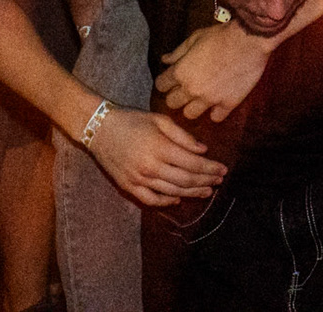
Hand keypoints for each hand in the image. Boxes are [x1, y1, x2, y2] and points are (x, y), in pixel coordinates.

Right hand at [88, 105, 226, 207]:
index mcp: (160, 148)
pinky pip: (151, 200)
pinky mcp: (128, 186)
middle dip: (205, 182)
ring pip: (171, 192)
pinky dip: (166, 202)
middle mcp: (150, 167)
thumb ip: (183, 136)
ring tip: (207, 192)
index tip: (223, 169)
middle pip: (185, 180)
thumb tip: (204, 150)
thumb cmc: (132, 120)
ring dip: (192, 193)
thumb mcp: (159, 120)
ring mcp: (138, 179)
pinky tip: (178, 199)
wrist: (98, 129)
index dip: (210, 169)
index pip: (193, 164)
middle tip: (219, 181)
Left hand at [155, 22, 269, 121]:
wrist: (250, 40)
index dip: (165, 81)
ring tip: (201, 97)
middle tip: (185, 88)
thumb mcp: (195, 38)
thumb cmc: (221, 35)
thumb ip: (178, 52)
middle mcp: (192, 89)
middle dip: (176, 95)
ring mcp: (210, 98)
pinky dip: (215, 111)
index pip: (161, 85)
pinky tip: (218, 102)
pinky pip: (215, 118)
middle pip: (172, 103)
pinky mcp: (228, 103)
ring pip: (190, 114)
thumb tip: (165, 60)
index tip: (172, 79)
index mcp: (181, 71)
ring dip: (193, 106)